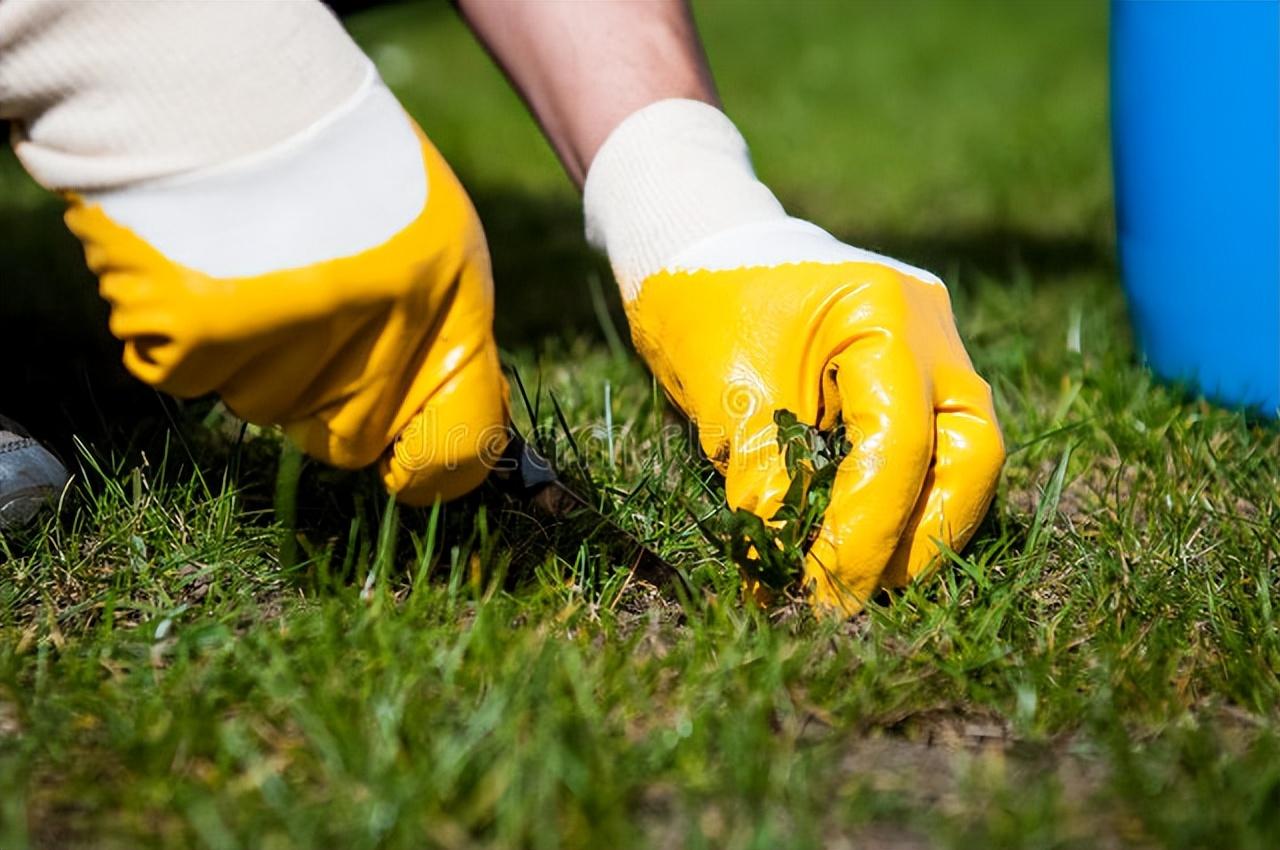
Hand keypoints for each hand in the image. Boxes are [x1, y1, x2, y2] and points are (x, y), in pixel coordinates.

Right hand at [64, 86, 507, 503]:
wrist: (228, 87)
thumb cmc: (346, 163)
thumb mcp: (438, 238)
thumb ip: (449, 334)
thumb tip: (446, 436)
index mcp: (444, 306)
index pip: (457, 448)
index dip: (436, 468)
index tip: (413, 468)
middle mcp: (371, 337)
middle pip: (346, 441)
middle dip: (330, 398)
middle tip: (308, 315)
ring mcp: (282, 343)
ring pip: (264, 408)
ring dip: (256, 357)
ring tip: (254, 267)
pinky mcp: (197, 339)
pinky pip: (191, 378)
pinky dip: (188, 337)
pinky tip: (203, 268)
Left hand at [628, 220, 1003, 613]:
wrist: (695, 243)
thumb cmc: (702, 302)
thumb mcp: (726, 396)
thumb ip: (764, 485)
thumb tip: (777, 581)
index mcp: (884, 314)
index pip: (899, 446)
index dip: (864, 533)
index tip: (822, 594)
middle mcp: (930, 328)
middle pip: (969, 452)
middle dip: (924, 537)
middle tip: (862, 596)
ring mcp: (932, 344)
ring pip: (962, 453)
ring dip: (920, 524)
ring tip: (861, 577)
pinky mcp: (915, 367)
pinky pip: (931, 440)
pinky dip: (902, 494)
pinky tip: (863, 535)